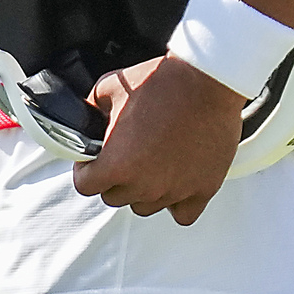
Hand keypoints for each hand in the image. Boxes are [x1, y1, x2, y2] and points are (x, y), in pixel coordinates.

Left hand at [71, 53, 241, 221]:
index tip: (94, 160)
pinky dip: (176, 203)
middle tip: (126, 155)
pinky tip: (175, 182)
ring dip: (143, 190)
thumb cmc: (163, 83)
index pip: (85, 185)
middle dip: (114, 177)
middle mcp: (144, 185)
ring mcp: (174, 190)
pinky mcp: (203, 190)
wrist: (208, 79)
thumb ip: (90, 112)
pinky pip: (182, 215)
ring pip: (145, 206)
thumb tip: (86, 123)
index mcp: (116, 165)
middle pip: (114, 197)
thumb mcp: (109, 88)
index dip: (86, 170)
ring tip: (153, 163)